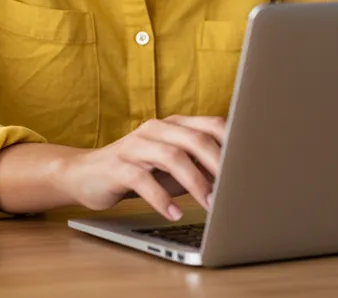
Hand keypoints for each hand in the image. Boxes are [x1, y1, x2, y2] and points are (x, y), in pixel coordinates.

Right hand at [59, 115, 224, 220]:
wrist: (86, 174)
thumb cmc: (139, 171)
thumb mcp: (172, 168)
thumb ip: (199, 167)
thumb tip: (235, 180)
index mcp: (174, 124)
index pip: (211, 124)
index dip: (233, 142)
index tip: (251, 164)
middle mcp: (156, 128)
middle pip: (194, 139)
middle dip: (218, 164)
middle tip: (234, 189)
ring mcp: (136, 144)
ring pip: (172, 156)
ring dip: (195, 182)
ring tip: (210, 205)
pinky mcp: (117, 164)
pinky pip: (142, 179)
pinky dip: (161, 197)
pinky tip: (173, 213)